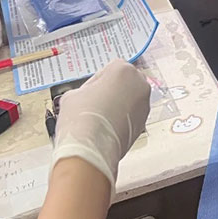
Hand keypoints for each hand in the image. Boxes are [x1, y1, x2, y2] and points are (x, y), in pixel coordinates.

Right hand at [51, 59, 150, 186]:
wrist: (91, 149)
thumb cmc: (82, 119)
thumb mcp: (73, 95)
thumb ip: (86, 88)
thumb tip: (88, 95)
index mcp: (123, 70)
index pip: (109, 69)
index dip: (95, 81)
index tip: (88, 91)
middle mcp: (140, 84)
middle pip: (123, 83)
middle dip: (110, 91)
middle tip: (93, 103)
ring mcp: (144, 104)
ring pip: (129, 99)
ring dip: (117, 105)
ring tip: (98, 117)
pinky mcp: (144, 122)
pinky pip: (131, 115)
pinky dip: (121, 118)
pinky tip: (106, 127)